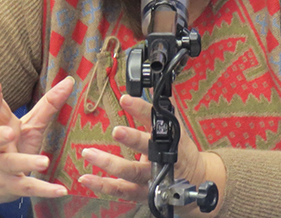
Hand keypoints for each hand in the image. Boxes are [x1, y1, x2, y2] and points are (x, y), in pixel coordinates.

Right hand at [0, 76, 73, 206]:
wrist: (1, 179)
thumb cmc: (18, 144)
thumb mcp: (32, 124)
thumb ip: (49, 104)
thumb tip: (70, 80)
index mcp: (5, 128)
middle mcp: (0, 148)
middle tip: (10, 132)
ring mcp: (4, 168)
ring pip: (13, 165)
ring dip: (27, 163)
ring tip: (44, 162)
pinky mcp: (14, 185)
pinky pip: (29, 187)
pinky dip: (44, 190)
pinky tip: (61, 190)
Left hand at [78, 95, 213, 204]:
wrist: (194, 178)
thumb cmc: (180, 149)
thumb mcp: (177, 128)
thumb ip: (164, 110)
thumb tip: (157, 87)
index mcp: (171, 138)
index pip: (156, 120)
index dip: (142, 109)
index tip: (126, 99)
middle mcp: (162, 158)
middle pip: (147, 149)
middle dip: (132, 139)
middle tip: (116, 130)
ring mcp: (152, 178)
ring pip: (131, 172)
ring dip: (109, 163)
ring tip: (89, 153)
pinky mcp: (141, 192)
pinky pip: (121, 190)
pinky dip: (102, 185)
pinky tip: (86, 178)